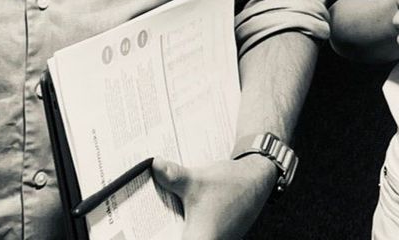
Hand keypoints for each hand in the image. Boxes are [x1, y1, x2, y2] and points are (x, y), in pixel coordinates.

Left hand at [150, 155, 278, 239]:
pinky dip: (182, 228)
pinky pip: (194, 235)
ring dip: (172, 230)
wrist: (258, 179)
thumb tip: (153, 165)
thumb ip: (173, 176)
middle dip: (161, 232)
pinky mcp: (216, 238)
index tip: (140, 233)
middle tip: (144, 223)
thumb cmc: (230, 184)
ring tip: (155, 220)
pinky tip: (174, 217)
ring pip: (185, 237)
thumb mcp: (198, 180)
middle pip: (174, 239)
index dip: (156, 237)